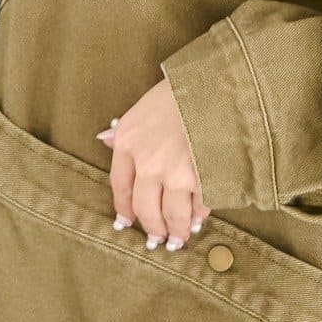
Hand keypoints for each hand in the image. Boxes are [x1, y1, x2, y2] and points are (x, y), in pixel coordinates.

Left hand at [95, 76, 210, 249]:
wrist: (217, 83)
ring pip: (172, 215)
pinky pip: (200, 206)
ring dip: (177, 230)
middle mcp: (147, 163)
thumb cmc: (181, 89)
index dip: (124, 209)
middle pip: (144, 208)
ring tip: (180, 237)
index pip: (120, 187)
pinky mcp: (203, 178)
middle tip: (158, 238)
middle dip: (152, 227)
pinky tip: (200, 219)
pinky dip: (200, 215)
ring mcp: (175, 173)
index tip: (127, 222)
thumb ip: (124, 129)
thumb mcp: (143, 105)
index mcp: (128, 142)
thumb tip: (104, 139)